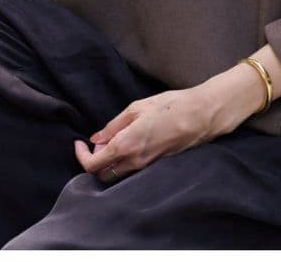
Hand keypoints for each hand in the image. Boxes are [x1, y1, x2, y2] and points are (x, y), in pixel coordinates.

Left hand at [73, 86, 221, 182]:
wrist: (201, 115)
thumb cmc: (171, 106)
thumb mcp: (138, 107)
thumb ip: (114, 125)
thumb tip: (96, 138)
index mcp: (125, 145)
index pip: (93, 164)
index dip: (81, 155)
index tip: (79, 143)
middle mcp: (133, 161)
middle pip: (102, 174)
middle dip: (94, 161)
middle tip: (98, 142)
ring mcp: (146, 166)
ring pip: (117, 174)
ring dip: (108, 163)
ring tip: (113, 141)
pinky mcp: (156, 165)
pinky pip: (132, 171)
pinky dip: (123, 162)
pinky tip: (128, 145)